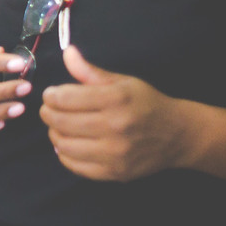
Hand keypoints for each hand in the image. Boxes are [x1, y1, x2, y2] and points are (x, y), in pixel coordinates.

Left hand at [39, 46, 190, 181]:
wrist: (177, 135)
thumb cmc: (146, 103)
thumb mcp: (122, 81)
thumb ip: (90, 71)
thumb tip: (67, 53)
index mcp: (115, 99)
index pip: (65, 98)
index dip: (51, 96)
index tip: (50, 94)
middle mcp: (115, 127)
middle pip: (61, 122)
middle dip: (48, 114)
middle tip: (49, 110)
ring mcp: (115, 154)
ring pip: (64, 145)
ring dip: (54, 134)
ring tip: (58, 126)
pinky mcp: (115, 173)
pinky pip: (76, 166)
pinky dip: (65, 155)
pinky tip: (68, 144)